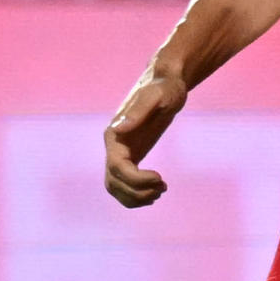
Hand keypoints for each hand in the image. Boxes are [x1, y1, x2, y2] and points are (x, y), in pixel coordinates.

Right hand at [104, 64, 186, 206]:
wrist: (166, 83)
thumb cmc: (164, 88)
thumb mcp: (156, 97)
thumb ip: (138, 112)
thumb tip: (119, 129)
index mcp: (114, 134)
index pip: (116, 168)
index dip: (136, 180)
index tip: (160, 178)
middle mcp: (113, 146)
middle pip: (113, 182)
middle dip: (137, 191)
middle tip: (163, 187)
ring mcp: (120, 153)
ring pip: (116, 187)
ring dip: (135, 197)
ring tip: (161, 191)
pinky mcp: (130, 156)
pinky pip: (125, 184)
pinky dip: (137, 194)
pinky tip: (156, 191)